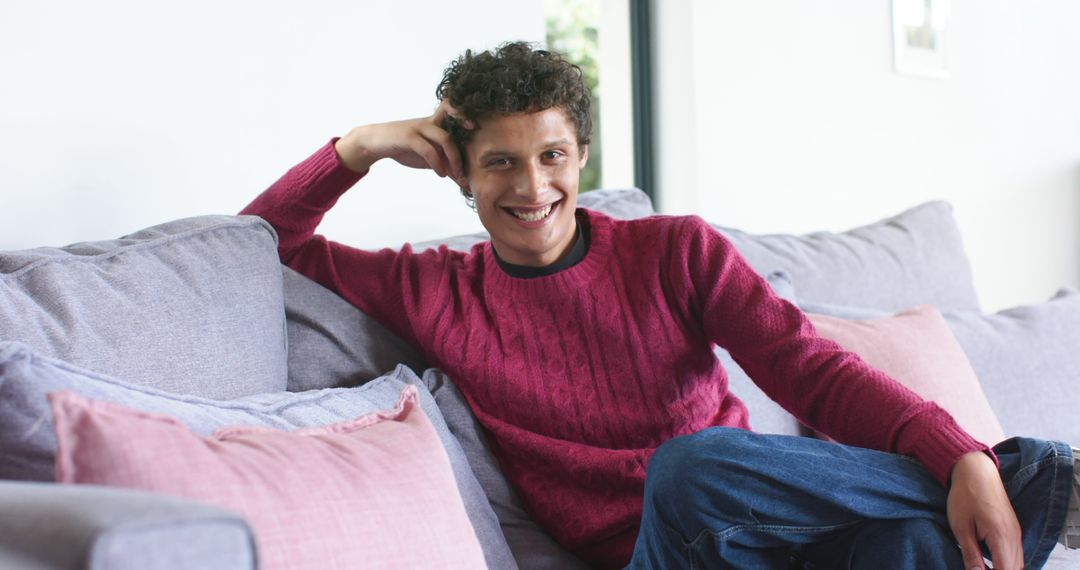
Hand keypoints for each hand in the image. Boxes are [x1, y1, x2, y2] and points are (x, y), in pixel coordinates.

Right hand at [333, 99, 471, 187]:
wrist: (376, 142)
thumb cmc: (406, 147)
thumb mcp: (428, 156)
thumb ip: (447, 165)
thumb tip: (465, 183)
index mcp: (436, 123)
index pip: (455, 111)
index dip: (467, 114)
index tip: (476, 129)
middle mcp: (430, 122)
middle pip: (454, 125)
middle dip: (464, 146)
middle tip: (467, 171)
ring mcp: (419, 128)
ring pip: (444, 138)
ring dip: (453, 159)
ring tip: (456, 176)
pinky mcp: (408, 137)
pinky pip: (427, 149)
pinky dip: (437, 163)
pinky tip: (440, 174)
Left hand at [946, 451, 1022, 569]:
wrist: (976, 470)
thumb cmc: (965, 496)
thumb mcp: (961, 527)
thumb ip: (971, 554)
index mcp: (1002, 536)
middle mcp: (1014, 537)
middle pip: (1015, 568)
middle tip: (978, 569)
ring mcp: (1016, 532)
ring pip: (1017, 562)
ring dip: (1004, 568)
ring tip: (983, 567)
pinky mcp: (1013, 529)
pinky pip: (1015, 553)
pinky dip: (1006, 561)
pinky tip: (991, 561)